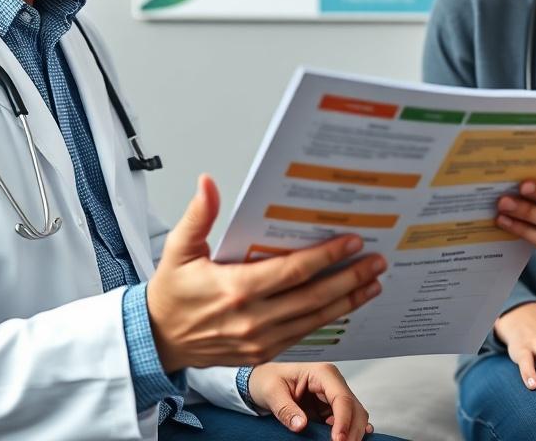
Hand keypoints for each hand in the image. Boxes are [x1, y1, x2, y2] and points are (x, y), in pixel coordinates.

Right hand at [147, 175, 386, 372]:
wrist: (158, 339)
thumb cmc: (172, 293)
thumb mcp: (178, 249)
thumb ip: (198, 216)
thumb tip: (208, 183)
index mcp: (236, 289)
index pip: (293, 271)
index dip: (326, 256)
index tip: (352, 241)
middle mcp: (253, 319)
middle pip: (314, 296)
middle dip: (350, 278)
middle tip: (377, 261)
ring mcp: (260, 340)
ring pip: (315, 319)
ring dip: (348, 300)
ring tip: (373, 282)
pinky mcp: (263, 353)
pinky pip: (304, 334)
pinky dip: (329, 319)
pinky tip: (346, 304)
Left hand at [249, 362, 374, 440]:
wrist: (263, 381)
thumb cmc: (269, 380)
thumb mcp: (272, 393)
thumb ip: (286, 409)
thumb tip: (301, 425)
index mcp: (322, 373)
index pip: (341, 398)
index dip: (344, 420)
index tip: (338, 440)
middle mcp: (333, 382)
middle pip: (354, 407)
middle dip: (352, 430)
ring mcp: (333, 396)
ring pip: (355, 415)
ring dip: (352, 432)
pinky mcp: (330, 409)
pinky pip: (346, 421)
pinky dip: (348, 432)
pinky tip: (346, 440)